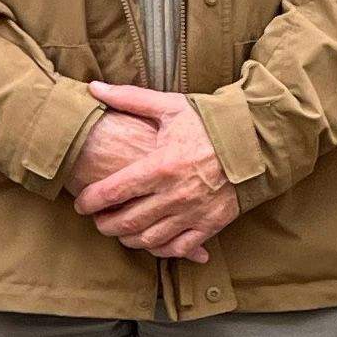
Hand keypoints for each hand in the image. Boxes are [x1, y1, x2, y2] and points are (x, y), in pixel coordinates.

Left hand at [72, 82, 240, 260]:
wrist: (256, 140)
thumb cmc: (210, 122)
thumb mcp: (170, 107)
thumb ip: (129, 99)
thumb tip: (93, 87)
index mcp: (161, 166)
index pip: (112, 192)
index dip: (89, 202)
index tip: (80, 203)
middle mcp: (175, 194)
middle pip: (126, 221)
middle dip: (104, 224)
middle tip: (96, 220)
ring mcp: (193, 212)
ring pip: (149, 239)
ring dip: (127, 238)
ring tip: (119, 230)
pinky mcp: (211, 224)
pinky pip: (179, 247)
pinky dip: (159, 249)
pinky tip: (150, 241)